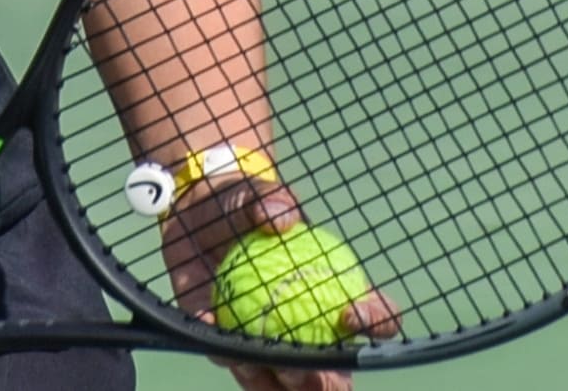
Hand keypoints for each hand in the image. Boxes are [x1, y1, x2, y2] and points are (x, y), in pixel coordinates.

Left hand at [162, 177, 401, 390]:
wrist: (192, 216)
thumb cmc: (240, 205)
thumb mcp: (253, 195)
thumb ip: (269, 200)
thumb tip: (282, 217)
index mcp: (336, 293)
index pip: (375, 316)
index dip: (376, 321)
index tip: (351, 313)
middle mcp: (312, 329)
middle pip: (333, 371)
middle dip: (328, 381)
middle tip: (309, 370)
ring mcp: (272, 345)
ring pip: (285, 382)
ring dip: (278, 383)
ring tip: (257, 363)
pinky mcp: (232, 349)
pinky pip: (234, 363)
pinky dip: (230, 359)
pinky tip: (222, 347)